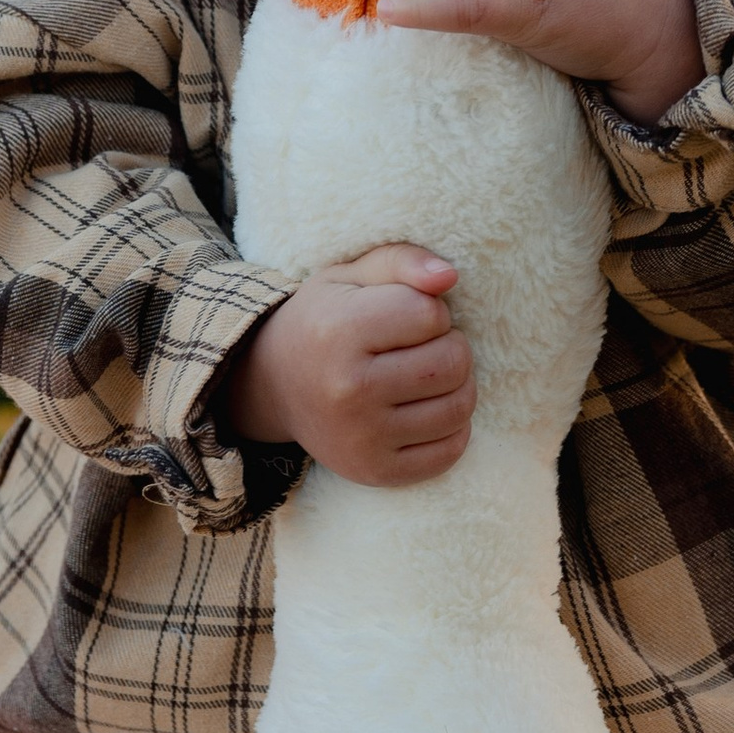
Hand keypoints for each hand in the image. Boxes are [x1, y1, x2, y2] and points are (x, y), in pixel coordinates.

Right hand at [223, 243, 474, 483]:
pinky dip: (453, 428)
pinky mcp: (375, 471)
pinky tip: (428, 409)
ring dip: (458, 386)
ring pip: (458, 407)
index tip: (407, 315)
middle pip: (452, 362)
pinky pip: (449, 451)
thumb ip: (402, 261)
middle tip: (423, 346)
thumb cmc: (324, 321)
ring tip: (430, 375)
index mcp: (340, 331)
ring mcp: (362, 437)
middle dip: (451, 346)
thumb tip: (448, 276)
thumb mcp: (350, 277)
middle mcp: (348, 389)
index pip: (431, 314)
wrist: (274, 387)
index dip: (431, 309)